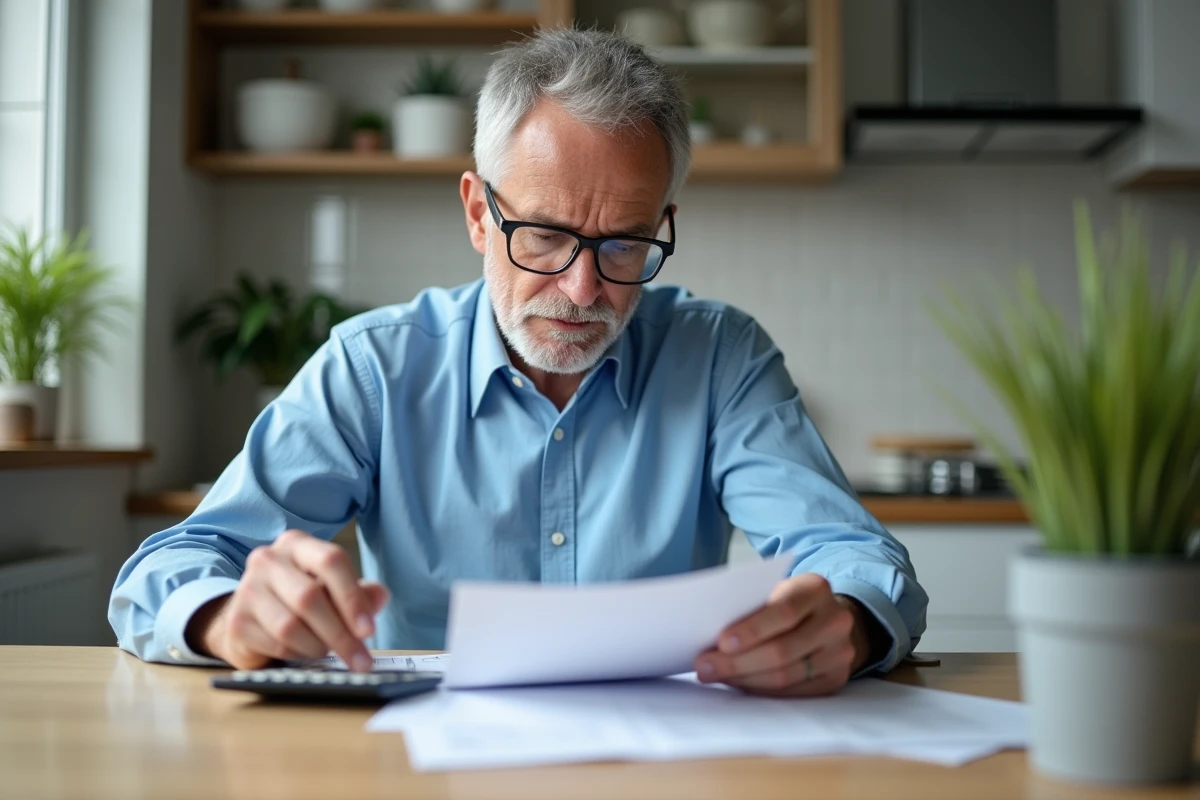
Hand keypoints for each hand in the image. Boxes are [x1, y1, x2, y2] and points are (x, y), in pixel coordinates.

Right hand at [186, 529, 389, 672]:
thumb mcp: (333, 590)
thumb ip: (360, 593)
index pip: (330, 561)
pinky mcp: (237, 621)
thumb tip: (380, 597)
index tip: (368, 630)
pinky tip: (304, 653)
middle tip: (360, 659)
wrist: (252, 618)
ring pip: (290, 625)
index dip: (352, 597)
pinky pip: (275, 644)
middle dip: (340, 634)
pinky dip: (297, 654)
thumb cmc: (300, 600)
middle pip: (310, 597)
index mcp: (297, 544)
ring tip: (328, 652)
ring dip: (317, 646)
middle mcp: (268, 560)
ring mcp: (247, 589)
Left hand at [693, 573, 871, 696]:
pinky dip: (760, 690)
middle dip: (737, 662)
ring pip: (785, 676)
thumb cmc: (789, 602)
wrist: (830, 617)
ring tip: (714, 676)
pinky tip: (738, 684)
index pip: (784, 611)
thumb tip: (710, 638)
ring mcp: (840, 652)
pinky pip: (793, 692)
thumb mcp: (775, 591)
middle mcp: (835, 621)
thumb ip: (752, 607)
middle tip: (704, 667)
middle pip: (782, 650)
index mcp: (816, 589)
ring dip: (744, 679)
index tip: (721, 642)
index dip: (752, 630)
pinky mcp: (836, 679)